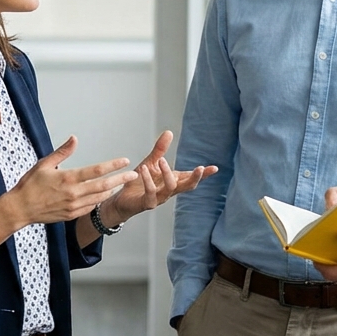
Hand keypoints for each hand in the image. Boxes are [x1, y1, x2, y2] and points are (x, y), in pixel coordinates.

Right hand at [7, 136, 137, 225]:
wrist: (20, 209)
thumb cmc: (30, 185)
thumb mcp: (44, 164)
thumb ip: (62, 152)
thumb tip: (75, 138)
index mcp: (67, 178)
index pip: (96, 170)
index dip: (113, 165)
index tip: (124, 161)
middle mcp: (73, 193)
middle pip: (104, 185)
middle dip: (121, 179)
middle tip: (134, 174)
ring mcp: (73, 206)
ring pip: (99, 197)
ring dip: (112, 190)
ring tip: (122, 183)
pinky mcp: (71, 215)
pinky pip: (91, 207)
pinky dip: (100, 200)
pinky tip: (104, 194)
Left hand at [99, 131, 218, 224]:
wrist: (121, 200)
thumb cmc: (138, 182)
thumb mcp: (150, 163)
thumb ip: (160, 150)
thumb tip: (170, 131)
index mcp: (172, 181)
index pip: (190, 177)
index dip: (203, 174)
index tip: (215, 168)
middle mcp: (168, 191)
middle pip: (187, 186)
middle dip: (195, 178)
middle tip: (201, 168)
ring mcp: (159, 198)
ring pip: (170, 188)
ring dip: (167, 173)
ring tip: (161, 160)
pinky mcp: (147, 203)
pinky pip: (151, 193)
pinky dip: (148, 180)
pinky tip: (143, 169)